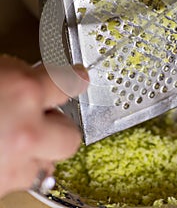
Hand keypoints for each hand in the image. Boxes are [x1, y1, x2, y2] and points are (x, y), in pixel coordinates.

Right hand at [0, 55, 88, 196]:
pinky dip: (17, 167)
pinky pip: (24, 177)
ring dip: (37, 151)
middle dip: (60, 128)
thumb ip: (24, 78)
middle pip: (71, 138)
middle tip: (42, 119)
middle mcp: (27, 132)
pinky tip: (1, 151)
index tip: (81, 78)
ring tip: (13, 138)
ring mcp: (16, 164)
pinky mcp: (3, 186)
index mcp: (24, 92)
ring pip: (48, 163)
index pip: (69, 82)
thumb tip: (39, 81)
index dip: (76, 79)